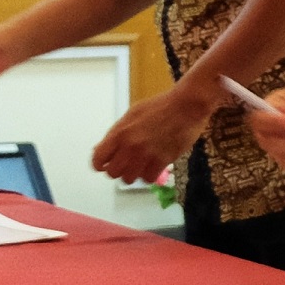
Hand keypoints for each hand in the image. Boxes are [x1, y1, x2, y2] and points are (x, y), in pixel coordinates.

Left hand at [90, 85, 213, 184]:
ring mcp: (146, 155)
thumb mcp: (132, 114)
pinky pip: (148, 179)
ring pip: (129, 179)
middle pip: (113, 173)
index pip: (98, 159)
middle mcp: (129, 146)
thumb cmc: (160, 106)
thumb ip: (117, 133)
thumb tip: (102, 149)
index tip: (107, 165)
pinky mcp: (162, 161)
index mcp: (119, 132)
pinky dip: (149, 175)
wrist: (186, 105)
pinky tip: (153, 166)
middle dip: (118, 169)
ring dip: (134, 174)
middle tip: (127, 164)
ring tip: (142, 165)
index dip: (101, 164)